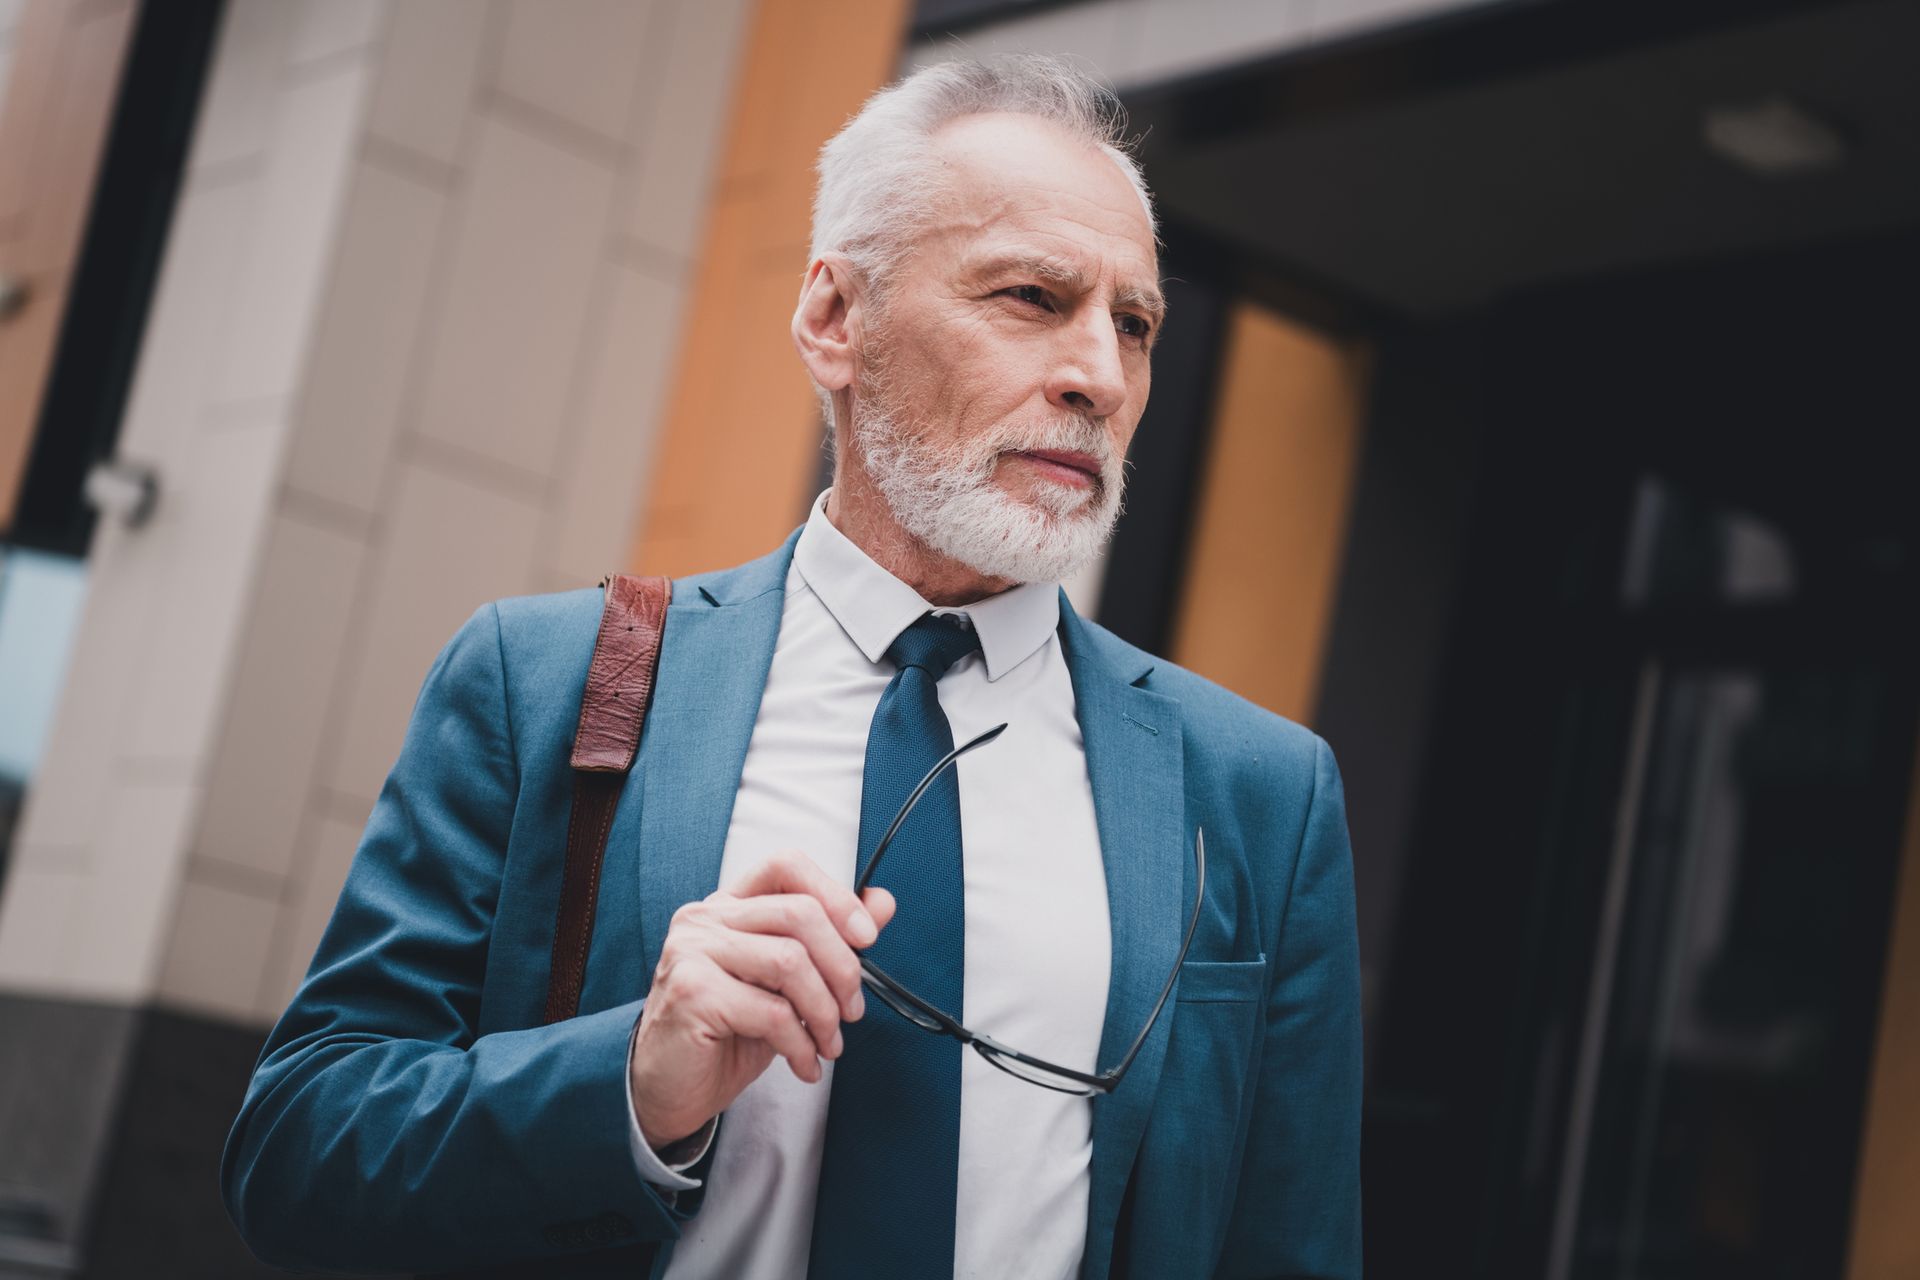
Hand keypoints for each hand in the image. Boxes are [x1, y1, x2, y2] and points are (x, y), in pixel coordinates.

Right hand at [629, 849, 895, 1148]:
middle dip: (842, 967)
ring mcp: (692, 952)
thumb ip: (829, 940)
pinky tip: (805, 1065)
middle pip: (799, 914)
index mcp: (728, 906)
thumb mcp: (785, 984)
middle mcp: (705, 918)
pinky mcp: (692, 994)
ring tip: (830, 1043)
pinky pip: (772, 1012)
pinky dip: (802, 1045)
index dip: (835, 894)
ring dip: (825, 1011)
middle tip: (853, 1010)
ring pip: (790, 961)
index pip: (786, 866)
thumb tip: (882, 903)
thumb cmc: (727, 1032)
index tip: (866, 937)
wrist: (668, 1089)